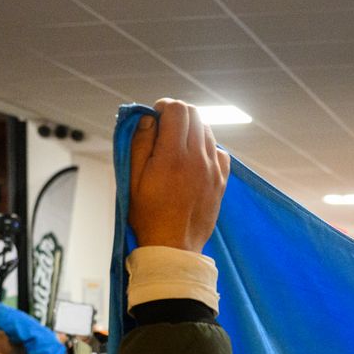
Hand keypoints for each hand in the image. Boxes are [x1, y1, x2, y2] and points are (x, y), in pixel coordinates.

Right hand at [129, 99, 230, 251]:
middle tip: (163, 128)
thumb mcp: (132, 179)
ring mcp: (213, 169)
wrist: (173, 247)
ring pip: (207, 131)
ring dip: (191, 130)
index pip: (178, 110)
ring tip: (176, 146)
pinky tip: (193, 160)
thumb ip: (140, 144)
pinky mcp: (222, 181)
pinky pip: (219, 151)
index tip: (154, 116)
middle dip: (177, 114)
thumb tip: (149, 118)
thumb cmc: (147, 214)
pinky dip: (206, 148)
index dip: (164, 106)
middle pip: (195, 115)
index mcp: (173, 155)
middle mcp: (198, 158)